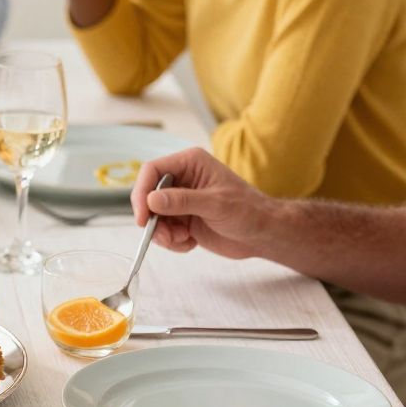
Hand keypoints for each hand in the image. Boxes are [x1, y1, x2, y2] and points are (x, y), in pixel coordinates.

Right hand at [130, 148, 275, 258]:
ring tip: (182, 240)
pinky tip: (190, 243)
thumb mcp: (215, 204)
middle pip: (148, 195)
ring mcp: (181, 201)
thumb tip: (151, 200)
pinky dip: (172, 241)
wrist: (263, 234)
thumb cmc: (248, 211)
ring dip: (163, 233)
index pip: (152, 171)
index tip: (143, 217)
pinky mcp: (182, 219)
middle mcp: (182, 179)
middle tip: (164, 237)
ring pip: (153, 216)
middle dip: (153, 219)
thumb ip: (182, 201)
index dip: (142, 192)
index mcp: (190, 163)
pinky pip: (163, 230)